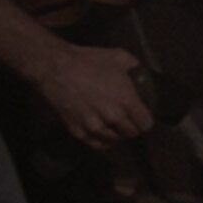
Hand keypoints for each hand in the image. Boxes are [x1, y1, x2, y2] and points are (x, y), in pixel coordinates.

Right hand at [30, 44, 154, 149]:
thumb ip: (135, 68)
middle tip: (127, 119)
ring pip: (115, 140)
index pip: (146, 124)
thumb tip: (143, 75)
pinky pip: (97, 145)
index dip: (145, 120)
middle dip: (132, 126)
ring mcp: (94, 127)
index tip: (142, 116)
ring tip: (113, 125)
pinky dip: (102, 140)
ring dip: (117, 134)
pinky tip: (102, 132)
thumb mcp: (119, 56)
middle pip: (131, 133)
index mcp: (126, 100)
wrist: (56, 68)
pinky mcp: (78, 132)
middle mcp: (112, 117)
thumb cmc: (88, 60)